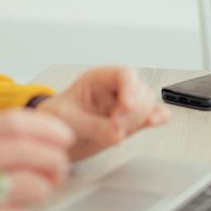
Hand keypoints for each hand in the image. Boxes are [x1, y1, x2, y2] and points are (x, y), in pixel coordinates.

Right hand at [0, 109, 74, 210]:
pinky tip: (20, 210)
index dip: (46, 128)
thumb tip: (47, 138)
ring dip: (43, 186)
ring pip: (20, 183)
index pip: (12, 122)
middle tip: (62, 167)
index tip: (65, 136)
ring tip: (44, 189)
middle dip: (52, 157)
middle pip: (21, 150)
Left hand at [37, 66, 169, 160]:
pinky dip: (156, 118)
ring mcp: (123, 105)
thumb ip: (93, 125)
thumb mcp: (67, 118)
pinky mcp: (129, 122)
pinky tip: (155, 122)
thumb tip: (117, 133)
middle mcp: (114, 89)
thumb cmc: (56, 117)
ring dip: (139, 118)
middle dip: (132, 110)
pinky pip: (151, 115)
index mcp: (98, 79)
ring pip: (147, 103)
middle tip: (115, 127)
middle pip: (139, 89)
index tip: (126, 106)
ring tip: (120, 132)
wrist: (54, 137)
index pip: (123, 73)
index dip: (130, 88)